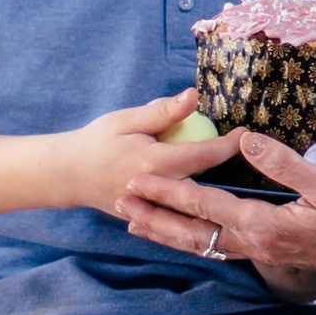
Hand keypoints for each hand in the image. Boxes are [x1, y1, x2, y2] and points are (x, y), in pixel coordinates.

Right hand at [58, 90, 238, 214]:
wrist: (67, 175)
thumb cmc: (97, 142)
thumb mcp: (127, 120)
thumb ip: (163, 112)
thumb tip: (194, 95)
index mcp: (155, 164)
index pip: (204, 156)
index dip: (229, 146)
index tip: (247, 134)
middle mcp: (158, 192)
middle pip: (207, 186)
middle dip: (229, 175)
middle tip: (244, 156)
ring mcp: (153, 211)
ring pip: (194, 207)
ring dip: (215, 196)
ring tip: (234, 183)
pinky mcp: (149, 220)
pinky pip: (179, 215)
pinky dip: (194, 208)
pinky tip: (208, 202)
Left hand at [119, 132, 315, 289]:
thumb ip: (283, 163)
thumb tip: (245, 140)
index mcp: (265, 226)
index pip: (205, 206)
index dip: (168, 191)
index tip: (136, 180)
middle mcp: (258, 245)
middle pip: (193, 233)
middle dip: (154, 217)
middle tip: (120, 204)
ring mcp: (265, 253)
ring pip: (204, 245)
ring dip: (168, 233)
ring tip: (137, 225)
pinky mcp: (274, 253)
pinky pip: (222, 247)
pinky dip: (196, 240)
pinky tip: (190, 235)